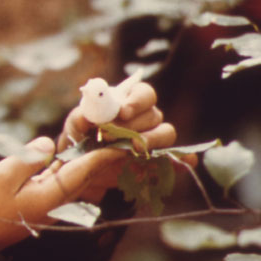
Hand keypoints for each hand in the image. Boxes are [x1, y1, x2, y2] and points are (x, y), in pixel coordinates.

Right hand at [0, 137, 126, 249]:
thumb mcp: (2, 175)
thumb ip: (29, 157)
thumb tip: (50, 143)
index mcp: (51, 195)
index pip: (85, 169)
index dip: (106, 152)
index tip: (126, 139)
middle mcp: (56, 201)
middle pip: (90, 175)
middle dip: (110, 156)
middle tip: (132, 138)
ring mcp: (50, 202)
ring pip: (80, 177)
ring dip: (98, 161)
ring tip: (116, 143)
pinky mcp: (41, 200)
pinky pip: (66, 180)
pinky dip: (78, 167)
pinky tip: (84, 154)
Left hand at [58, 82, 179, 201]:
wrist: (84, 167)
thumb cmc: (82, 137)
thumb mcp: (76, 125)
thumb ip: (80, 118)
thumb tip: (86, 117)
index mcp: (129, 101)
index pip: (143, 93)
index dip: (136, 101)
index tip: (123, 112)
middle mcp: (146, 117)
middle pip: (153, 115)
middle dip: (134, 125)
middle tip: (112, 137)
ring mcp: (154, 139)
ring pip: (166, 133)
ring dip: (152, 140)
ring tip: (134, 149)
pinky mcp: (157, 160)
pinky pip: (176, 158)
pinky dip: (182, 159)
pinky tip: (184, 162)